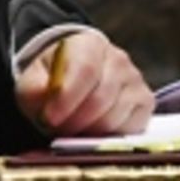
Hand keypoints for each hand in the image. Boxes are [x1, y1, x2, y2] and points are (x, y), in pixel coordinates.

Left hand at [15, 30, 153, 135]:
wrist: (76, 77)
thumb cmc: (54, 79)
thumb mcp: (34, 79)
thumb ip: (34, 87)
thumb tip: (44, 99)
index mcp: (90, 44)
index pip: (85, 69)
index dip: (68, 98)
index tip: (50, 118)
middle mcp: (118, 59)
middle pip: (102, 97)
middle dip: (76, 120)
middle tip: (58, 130)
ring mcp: (135, 80)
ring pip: (115, 116)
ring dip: (90, 130)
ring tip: (74, 129)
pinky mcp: (145, 102)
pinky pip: (131, 127)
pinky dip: (110, 136)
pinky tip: (94, 130)